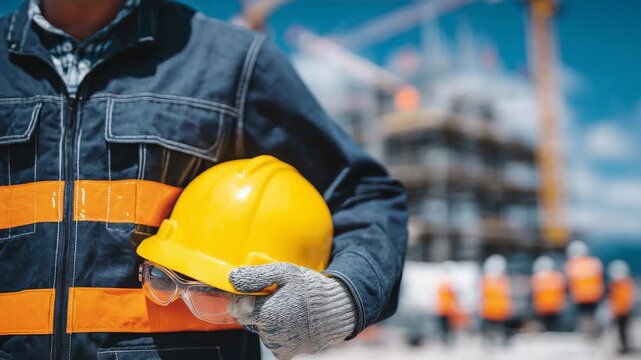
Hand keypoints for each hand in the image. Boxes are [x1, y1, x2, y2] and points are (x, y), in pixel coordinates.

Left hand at [228, 263, 355, 359]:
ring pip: (262, 331)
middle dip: (259, 309)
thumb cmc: (312, 290)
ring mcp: (279, 347)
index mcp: (267, 314)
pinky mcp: (287, 354)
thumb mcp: (286, 273)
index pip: (238, 308)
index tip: (260, 292)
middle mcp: (271, 334)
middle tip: (279, 299)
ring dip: (270, 321)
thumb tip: (232, 279)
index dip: (245, 298)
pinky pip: (273, 342)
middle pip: (250, 320)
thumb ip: (256, 276)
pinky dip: (279, 333)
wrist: (338, 311)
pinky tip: (293, 322)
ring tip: (291, 310)